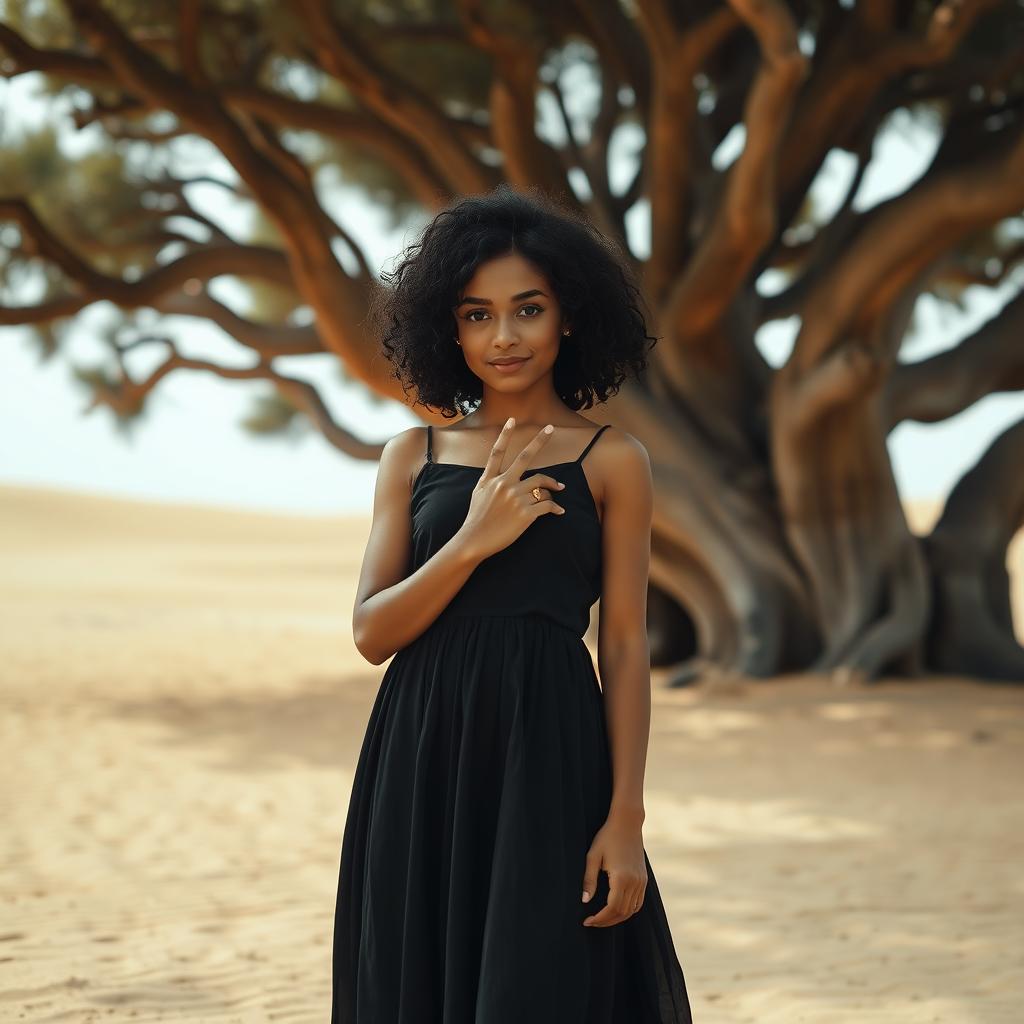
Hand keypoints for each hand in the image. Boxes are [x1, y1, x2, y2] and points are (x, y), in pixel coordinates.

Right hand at [458, 417, 566, 560]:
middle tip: (551, 428)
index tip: (512, 420)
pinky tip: (560, 511)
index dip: (505, 435)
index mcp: (491, 479)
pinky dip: (556, 507)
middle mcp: (504, 484)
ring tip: (559, 490)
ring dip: (553, 487)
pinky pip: (547, 505)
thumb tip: (498, 473)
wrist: (474, 541)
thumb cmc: (476, 519)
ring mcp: (515, 498)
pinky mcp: (525, 514)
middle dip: (539, 441)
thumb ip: (489, 480)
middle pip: (525, 457)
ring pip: (542, 485)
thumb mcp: (477, 494)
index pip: (497, 452)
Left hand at [581, 818, 647, 927]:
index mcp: (621, 877)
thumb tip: (585, 901)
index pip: (612, 908)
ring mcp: (641, 881)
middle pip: (622, 912)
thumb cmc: (607, 837)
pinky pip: (639, 902)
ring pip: (632, 910)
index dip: (599, 918)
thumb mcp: (593, 856)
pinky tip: (616, 909)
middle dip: (606, 921)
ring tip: (602, 919)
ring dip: (617, 918)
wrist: (627, 822)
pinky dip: (628, 910)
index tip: (587, 921)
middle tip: (592, 922)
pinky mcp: (644, 879)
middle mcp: (634, 882)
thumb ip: (589, 880)